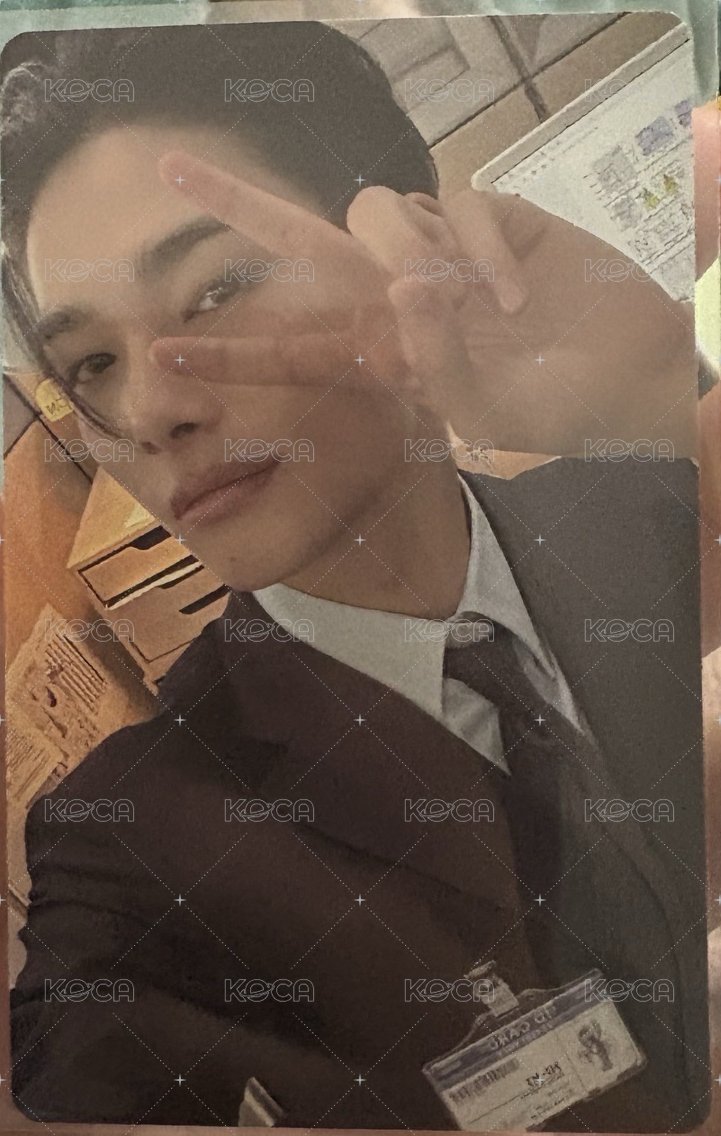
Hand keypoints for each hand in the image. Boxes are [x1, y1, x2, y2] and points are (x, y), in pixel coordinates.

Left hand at [151, 150, 695, 453]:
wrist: (629, 380)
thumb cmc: (556, 411)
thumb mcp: (488, 416)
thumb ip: (439, 363)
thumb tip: (407, 282)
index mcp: (383, 355)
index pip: (293, 351)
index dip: (231, 357)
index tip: (163, 358)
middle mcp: (397, 297)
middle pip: (302, 240)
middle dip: (238, 206)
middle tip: (172, 170)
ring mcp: (440, 253)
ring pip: (379, 210)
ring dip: (410, 251)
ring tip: (468, 304)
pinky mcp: (488, 218)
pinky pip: (457, 204)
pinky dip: (483, 250)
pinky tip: (517, 298)